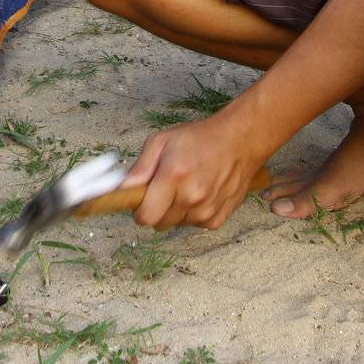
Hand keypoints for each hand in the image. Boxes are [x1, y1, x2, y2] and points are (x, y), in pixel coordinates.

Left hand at [121, 114, 260, 230]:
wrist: (240, 141)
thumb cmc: (199, 138)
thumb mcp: (162, 140)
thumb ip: (141, 167)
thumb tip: (123, 188)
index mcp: (173, 176)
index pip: (146, 217)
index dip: (140, 211)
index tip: (143, 201)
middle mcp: (191, 197)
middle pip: (160, 223)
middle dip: (158, 210)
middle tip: (166, 189)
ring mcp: (207, 210)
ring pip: (178, 224)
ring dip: (177, 211)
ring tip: (187, 186)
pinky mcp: (218, 218)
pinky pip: (195, 224)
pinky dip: (194, 213)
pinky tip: (202, 193)